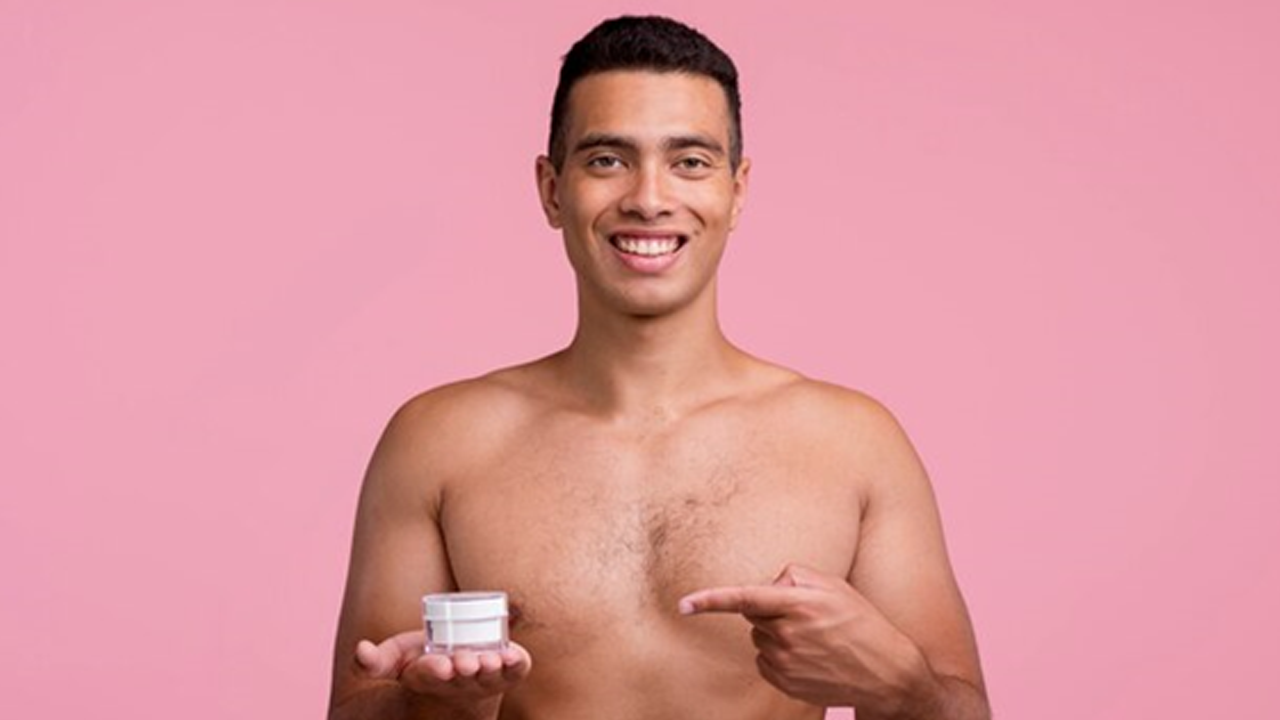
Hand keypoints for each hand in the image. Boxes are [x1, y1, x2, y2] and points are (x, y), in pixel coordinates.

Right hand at [354, 630, 531, 707]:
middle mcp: (459, 681)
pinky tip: (514, 656)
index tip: (439, 665)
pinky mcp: (508, 670)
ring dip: (491, 669)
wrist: (459, 672)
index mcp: (429, 677)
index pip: (430, 675)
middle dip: (464, 669)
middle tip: (464, 663)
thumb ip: (373, 662)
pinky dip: (517, 665)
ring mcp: (485, 677)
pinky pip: (516, 671)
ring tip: (491, 661)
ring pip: (491, 677)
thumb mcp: (394, 660)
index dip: (434, 671)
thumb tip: (360, 650)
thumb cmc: (424, 662)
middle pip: (463, 677)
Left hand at [679, 563, 931, 711]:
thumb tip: (767, 585)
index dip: (711, 600)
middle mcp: (786, 635)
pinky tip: (808, 656)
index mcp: (798, 605)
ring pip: (760, 637)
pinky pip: (765, 660)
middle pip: (754, 613)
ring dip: (776, 632)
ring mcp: (784, 662)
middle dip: (770, 609)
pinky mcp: (783, 682)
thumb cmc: (861, 622)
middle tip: (806, 614)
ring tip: (814, 638)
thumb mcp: (835, 585)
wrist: (885, 673)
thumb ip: (794, 575)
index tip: (684, 604)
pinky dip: (779, 654)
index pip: (745, 598)